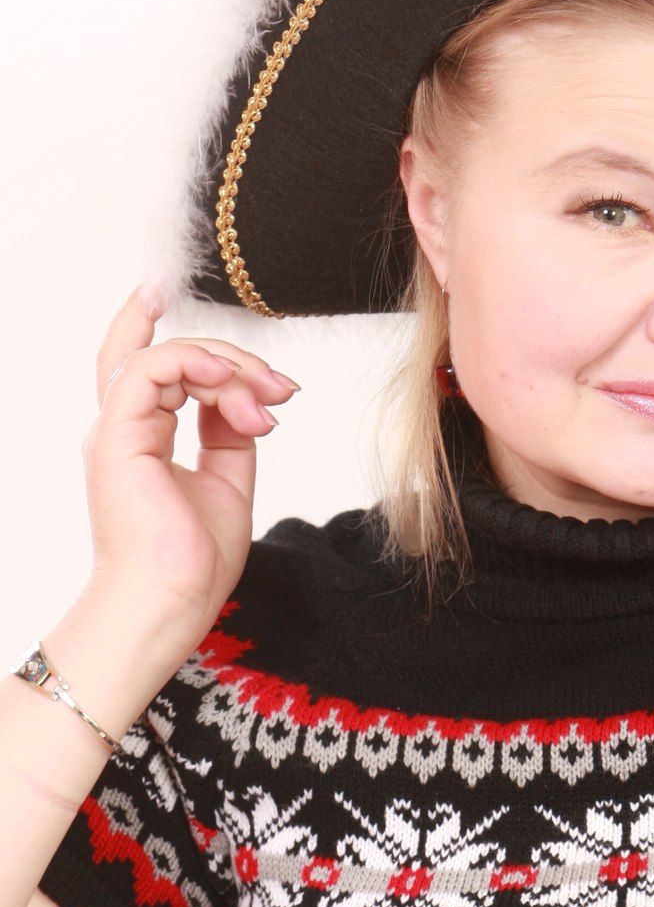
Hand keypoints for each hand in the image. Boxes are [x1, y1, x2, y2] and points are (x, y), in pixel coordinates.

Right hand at [84, 286, 301, 649]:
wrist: (170, 602)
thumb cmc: (193, 562)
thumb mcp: (229, 484)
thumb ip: (231, 434)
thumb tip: (248, 400)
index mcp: (141, 440)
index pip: (144, 366)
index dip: (157, 325)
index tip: (193, 303)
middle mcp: (123, 429)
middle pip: (163, 356)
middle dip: (232, 359)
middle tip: (284, 388)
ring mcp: (116, 431)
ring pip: (164, 357)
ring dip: (227, 365)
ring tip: (269, 397)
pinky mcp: (118, 436)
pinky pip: (151, 368)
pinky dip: (197, 364)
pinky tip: (236, 384)